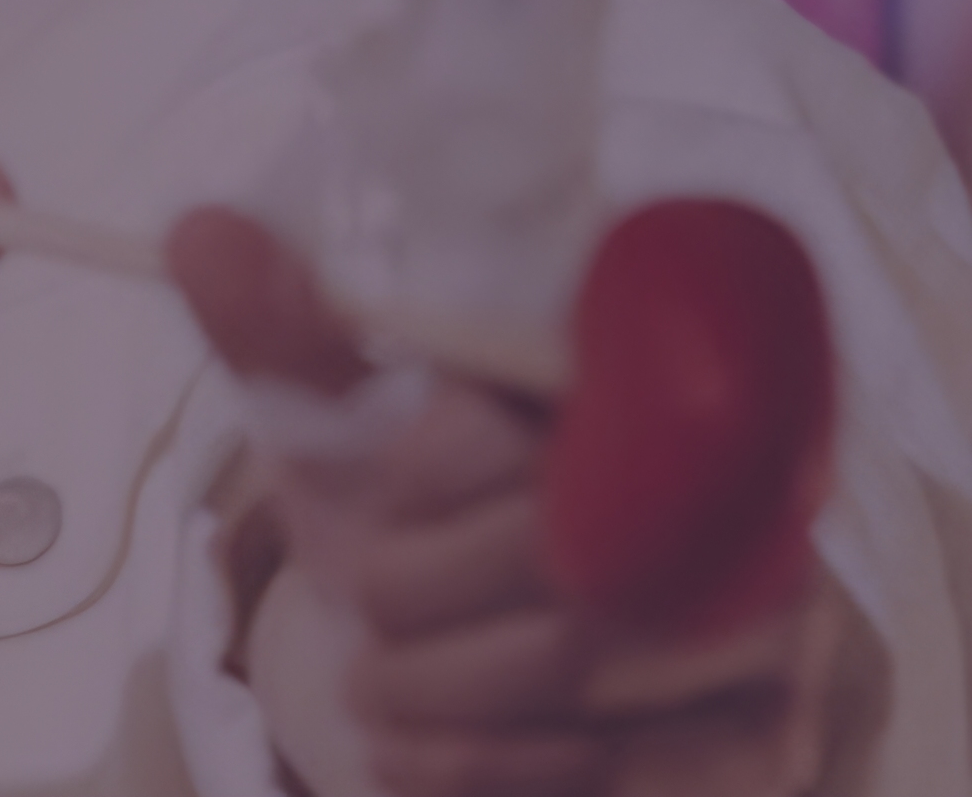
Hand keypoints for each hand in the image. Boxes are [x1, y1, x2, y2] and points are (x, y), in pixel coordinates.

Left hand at [171, 209, 840, 796]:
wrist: (567, 682)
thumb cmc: (451, 538)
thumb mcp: (366, 443)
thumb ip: (294, 338)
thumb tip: (198, 230)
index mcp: (641, 369)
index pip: (522, 416)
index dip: (414, 476)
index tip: (376, 505)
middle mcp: (734, 481)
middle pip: (551, 561)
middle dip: (413, 613)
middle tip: (362, 643)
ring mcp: (773, 619)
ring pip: (579, 675)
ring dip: (439, 710)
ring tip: (383, 702)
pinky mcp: (772, 742)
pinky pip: (628, 773)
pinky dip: (493, 778)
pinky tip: (435, 758)